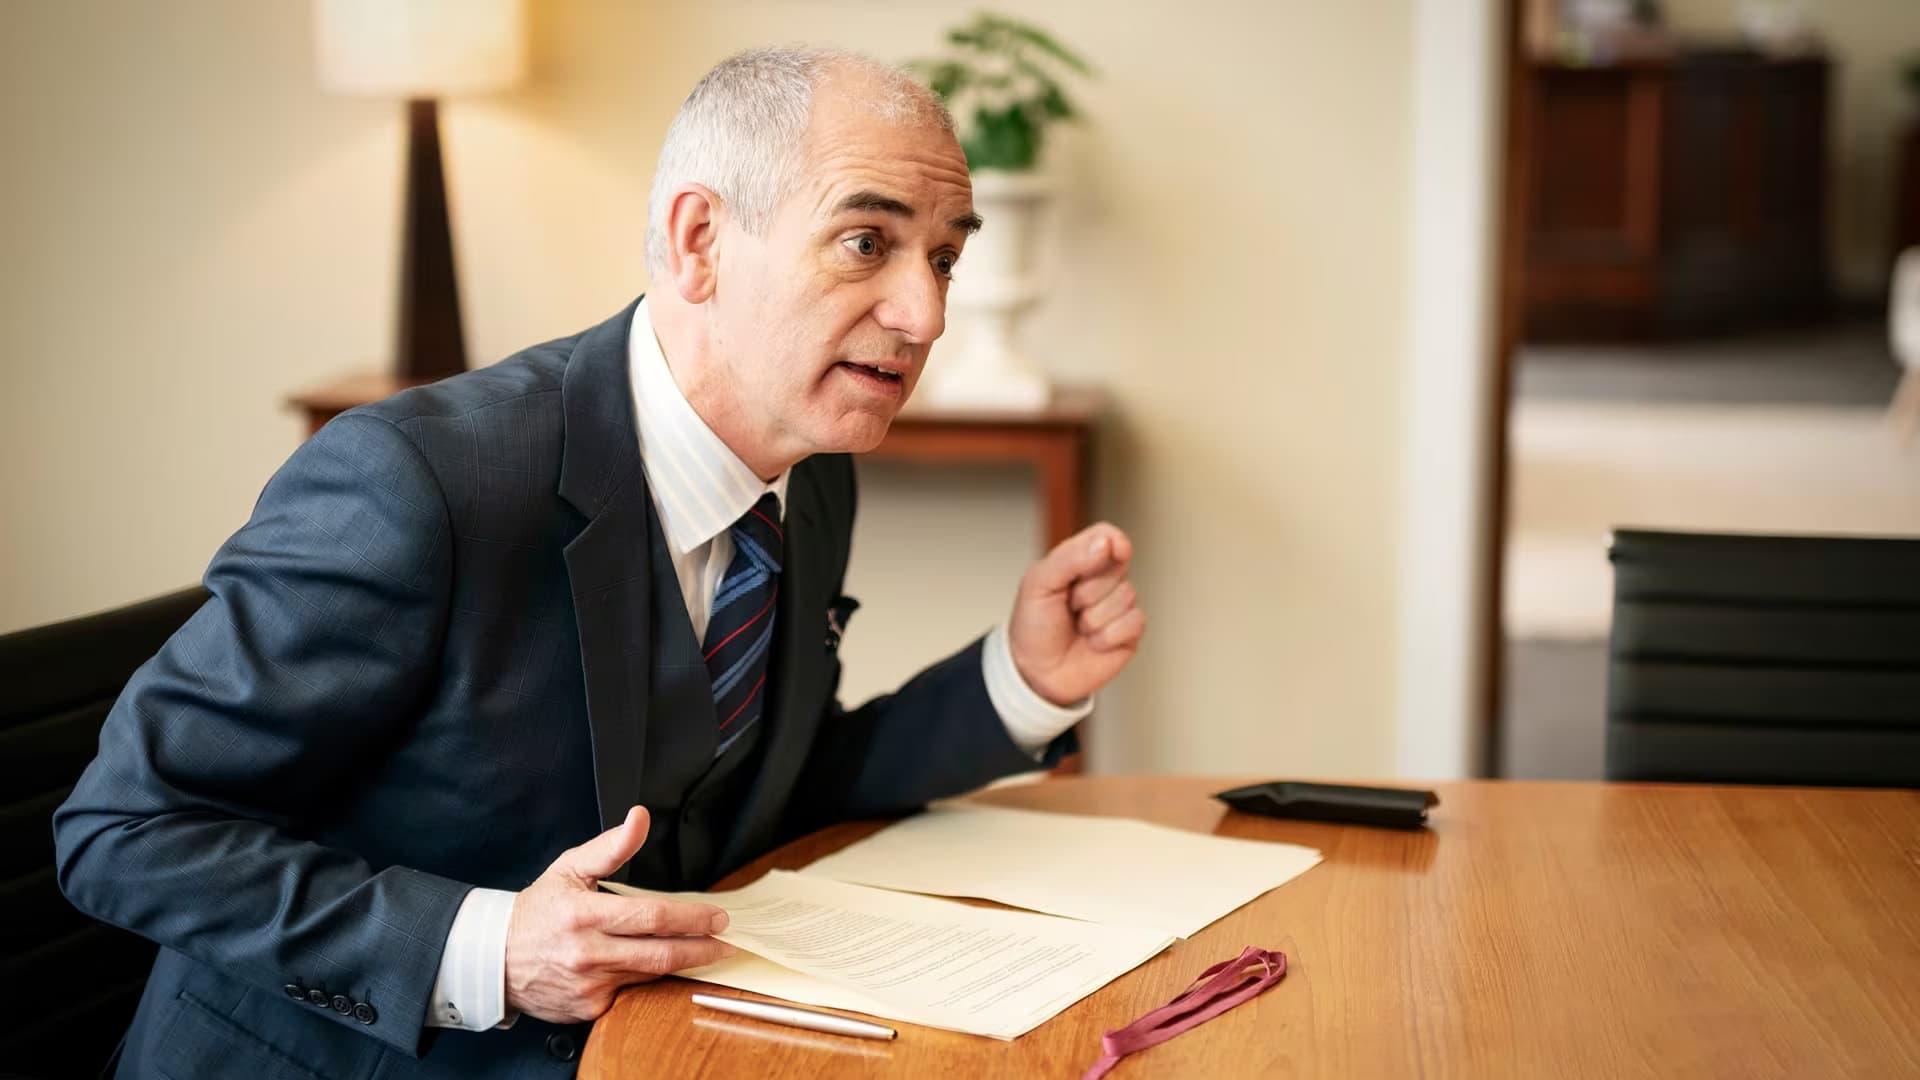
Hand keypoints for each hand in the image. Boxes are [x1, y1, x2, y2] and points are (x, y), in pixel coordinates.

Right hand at [504, 807, 733, 1023]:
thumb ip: (611, 846)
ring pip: (649, 975)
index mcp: (584, 914)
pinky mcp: (588, 1008)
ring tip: (705, 952)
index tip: (717, 917)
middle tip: (726, 941)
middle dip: (701, 948)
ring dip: (682, 965)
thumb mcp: (570, 868)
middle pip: (660, 953)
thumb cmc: (538, 911)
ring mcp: (588, 984)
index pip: (652, 917)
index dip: (691, 919)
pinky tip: (663, 970)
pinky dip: (649, 981)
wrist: (495, 958)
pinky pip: (630, 994)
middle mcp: (587, 952)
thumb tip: (640, 818)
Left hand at [1007, 523, 1146, 706]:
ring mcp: (1118, 607)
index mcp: (1079, 562)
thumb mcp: (1038, 584)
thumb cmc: (1033, 626)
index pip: (1107, 536)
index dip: (1113, 541)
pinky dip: (1108, 636)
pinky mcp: (1129, 633)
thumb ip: (1069, 558)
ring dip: (1095, 617)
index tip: (1110, 550)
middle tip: (1068, 605)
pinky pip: (1134, 622)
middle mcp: (1103, 580)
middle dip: (1089, 589)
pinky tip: (1093, 643)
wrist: (1035, 673)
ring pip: (1126, 596)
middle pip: (1118, 566)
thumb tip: (1107, 543)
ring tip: (1078, 627)